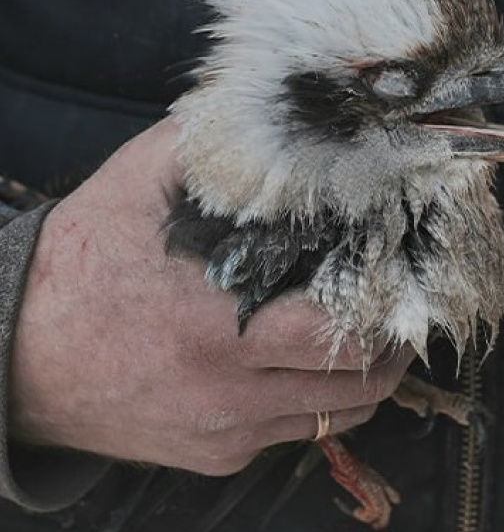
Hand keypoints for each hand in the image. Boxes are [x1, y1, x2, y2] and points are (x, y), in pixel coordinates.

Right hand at [11, 120, 411, 475]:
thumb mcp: (135, 186)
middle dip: (395, 345)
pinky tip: (307, 363)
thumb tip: (276, 105)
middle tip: (402, 309)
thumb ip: (207, 144)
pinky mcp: (217, 456)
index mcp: (218, 325)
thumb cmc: (79, 269)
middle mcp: (229, 391)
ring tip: (369, 336)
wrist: (13, 358)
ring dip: (366, 377)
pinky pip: (295, 434)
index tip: (405, 276)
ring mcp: (226, 432)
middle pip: (362, 384)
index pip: (347, 331)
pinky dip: (317, 400)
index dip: (390, 305)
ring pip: (340, 416)